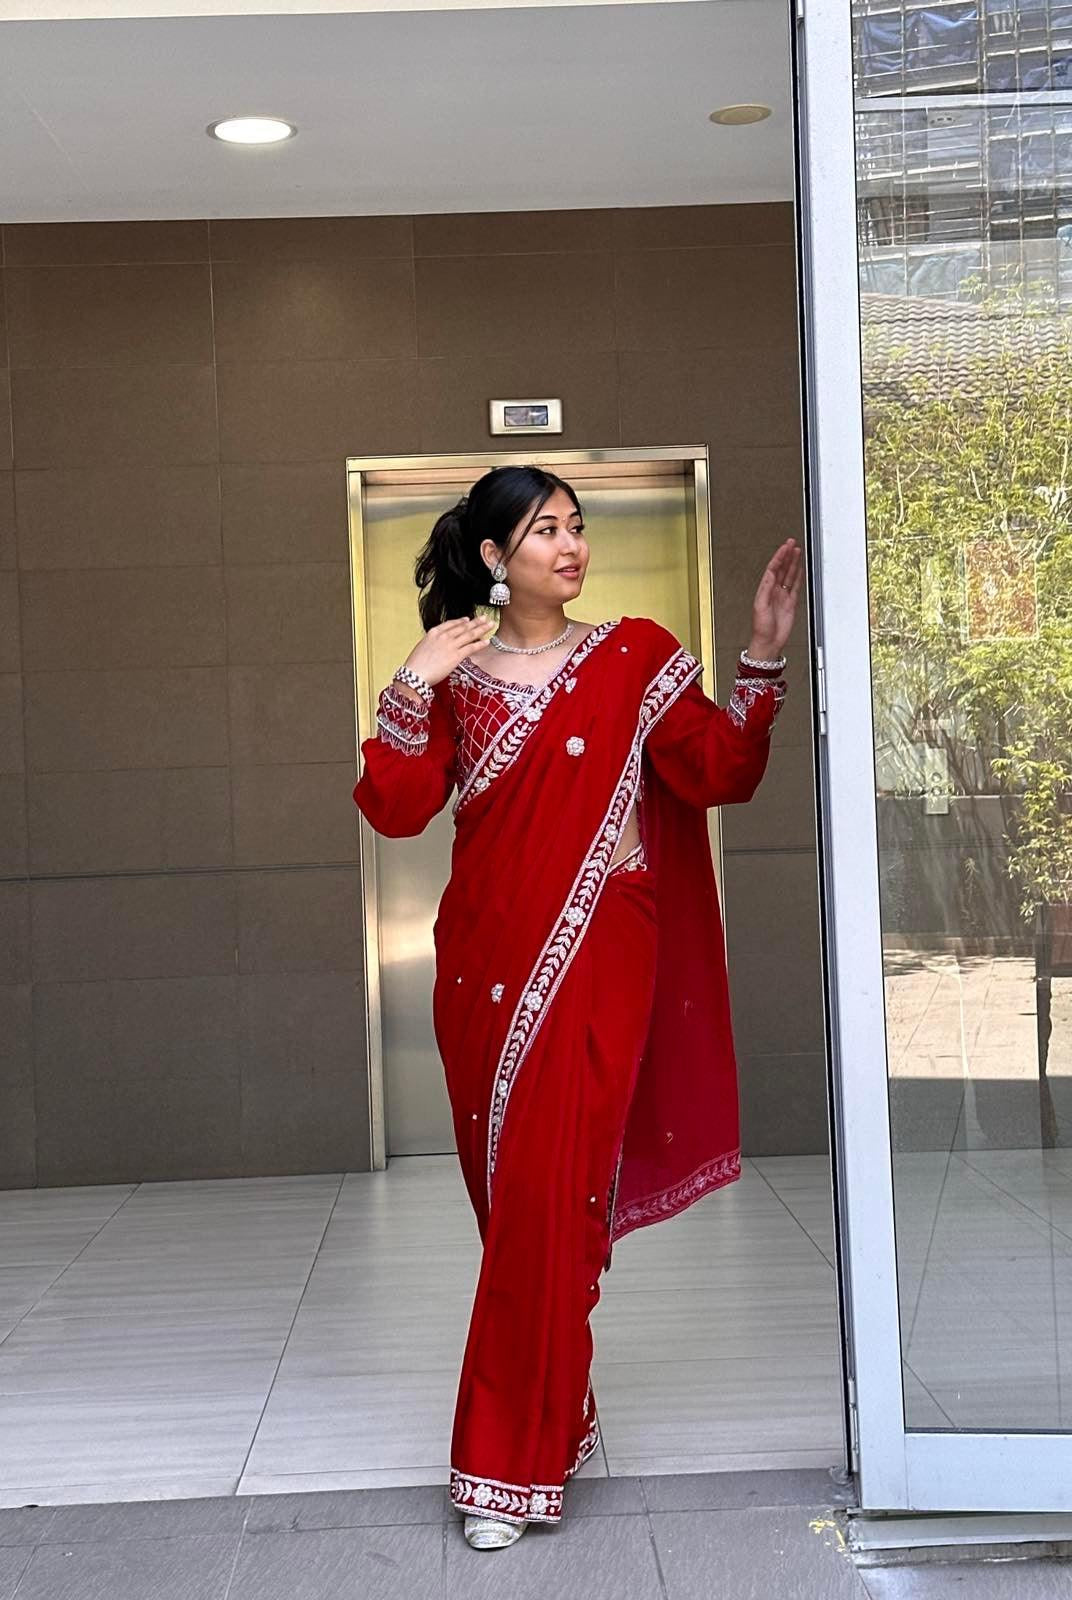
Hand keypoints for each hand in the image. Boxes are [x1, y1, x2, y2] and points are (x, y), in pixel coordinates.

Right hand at [400, 615, 496, 691]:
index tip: (468, 619)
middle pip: (463, 627)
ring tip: (490, 625)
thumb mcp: (422, 647)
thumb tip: (438, 646)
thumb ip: (433, 643)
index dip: (461, 621)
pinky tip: (487, 641)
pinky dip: (480, 644)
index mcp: (434, 632)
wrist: (415, 674)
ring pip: (470, 634)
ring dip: (482, 629)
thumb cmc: (415, 665)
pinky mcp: (456, 656)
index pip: (451, 624)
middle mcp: (443, 636)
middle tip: (485, 618)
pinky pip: (471, 648)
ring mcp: (451, 645)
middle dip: (476, 622)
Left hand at [748, 538, 802, 659]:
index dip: (779, 557)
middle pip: (782, 569)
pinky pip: (795, 587)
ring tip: (797, 551)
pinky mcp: (790, 604)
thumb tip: (771, 575)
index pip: (773, 569)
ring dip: (793, 563)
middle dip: (787, 555)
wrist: (768, 642)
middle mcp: (774, 591)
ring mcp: (782, 597)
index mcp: (765, 590)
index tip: (785, 547)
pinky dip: (798, 578)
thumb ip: (766, 590)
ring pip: (789, 575)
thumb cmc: (761, 629)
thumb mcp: (761, 606)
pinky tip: (800, 569)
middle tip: (791, 543)